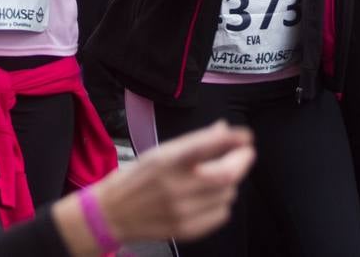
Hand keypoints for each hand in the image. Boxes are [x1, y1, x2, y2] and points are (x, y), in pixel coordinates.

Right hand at [74, 120, 254, 244]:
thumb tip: (224, 129)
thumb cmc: (140, 177)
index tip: (246, 136)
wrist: (113, 213)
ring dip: (230, 182)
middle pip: (225, 174)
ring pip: (228, 194)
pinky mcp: (186, 229)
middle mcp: (174, 187)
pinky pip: (221, 214)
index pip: (203, 147)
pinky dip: (222, 202)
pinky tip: (209, 196)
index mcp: (167, 162)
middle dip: (241, 161)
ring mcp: (181, 211)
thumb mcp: (162, 152)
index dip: (229, 141)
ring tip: (217, 176)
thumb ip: (195, 141)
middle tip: (245, 153)